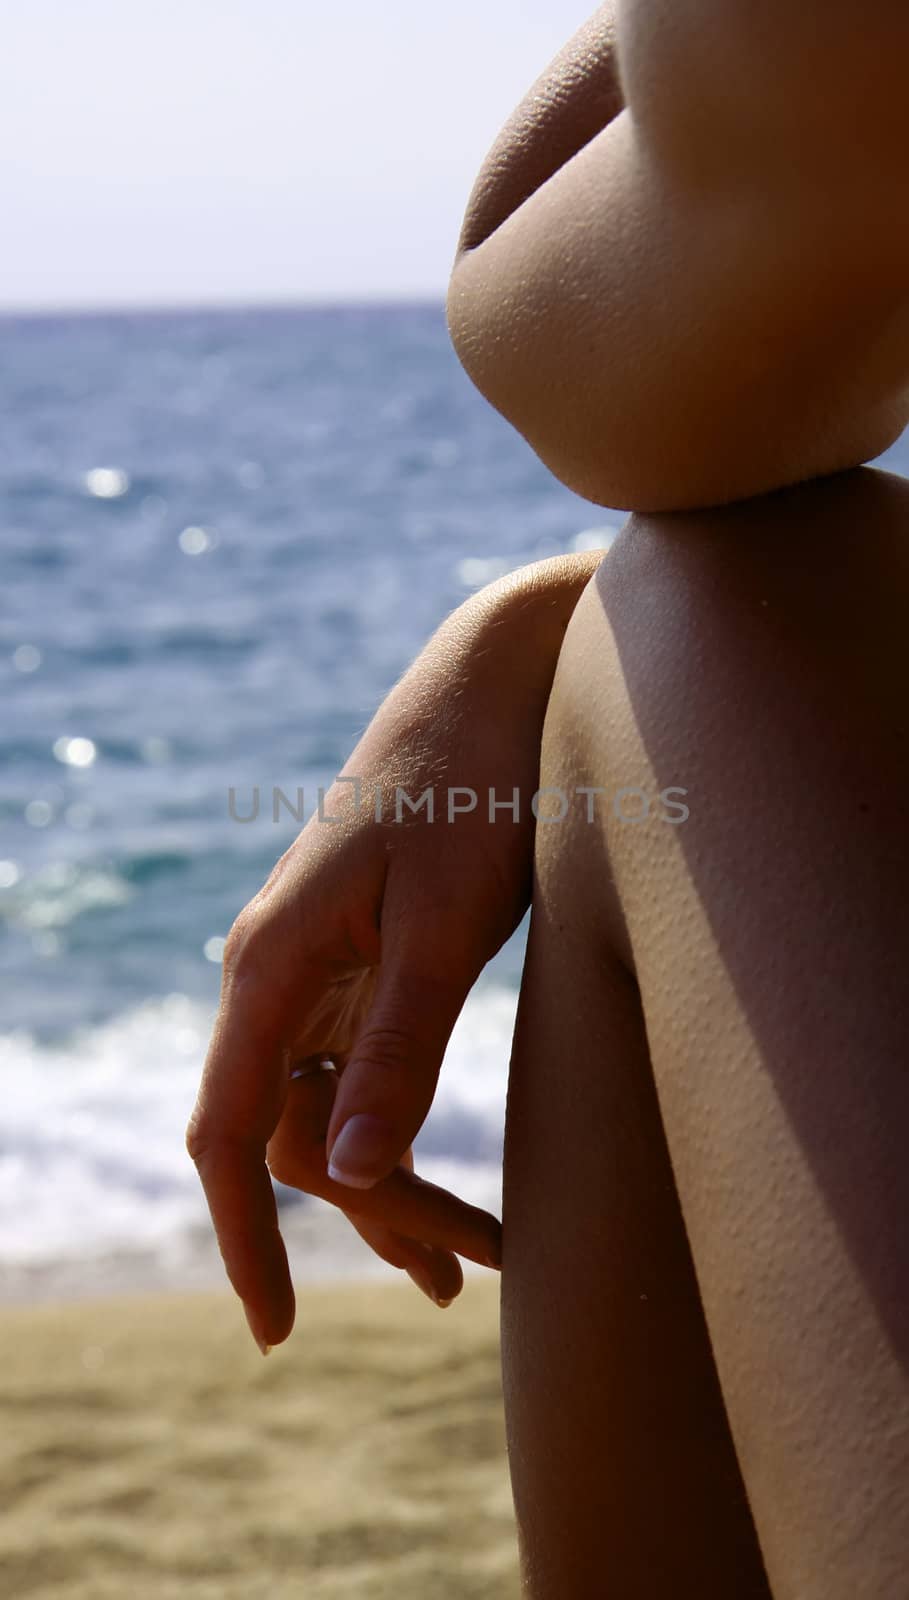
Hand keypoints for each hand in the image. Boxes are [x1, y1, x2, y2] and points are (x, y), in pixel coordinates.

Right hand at [186, 554, 603, 1350]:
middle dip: (367, 1214)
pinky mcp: (364, 950)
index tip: (276, 1329)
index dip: (244, 1237)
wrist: (500, 682)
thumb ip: (397, 1048)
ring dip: (386, 1180)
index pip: (228, 1132)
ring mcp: (318, 959)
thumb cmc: (475, 790)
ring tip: (470, 1260)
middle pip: (289, 1131)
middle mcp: (277, 970)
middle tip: (467, 1279)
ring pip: (324, 1103)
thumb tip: (340, 1176)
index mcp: (273, 965)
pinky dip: (394, 1123)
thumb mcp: (446, 929)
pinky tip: (435, 1163)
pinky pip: (356, 1062)